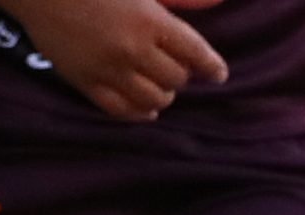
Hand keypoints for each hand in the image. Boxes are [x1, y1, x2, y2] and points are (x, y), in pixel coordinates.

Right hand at [0, 0, 226, 121]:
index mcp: (149, 20)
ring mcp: (107, 68)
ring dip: (164, 94)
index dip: (212, 67)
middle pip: (177, 79)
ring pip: (154, 99)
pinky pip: (121, 111)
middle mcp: (132, 49)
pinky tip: (145, 106)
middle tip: (175, 65)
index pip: (196, 54)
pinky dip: (140, 112)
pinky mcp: (84, 82)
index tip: (217, 73)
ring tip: (160, 83)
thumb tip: (220, 0)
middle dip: (182, 74)